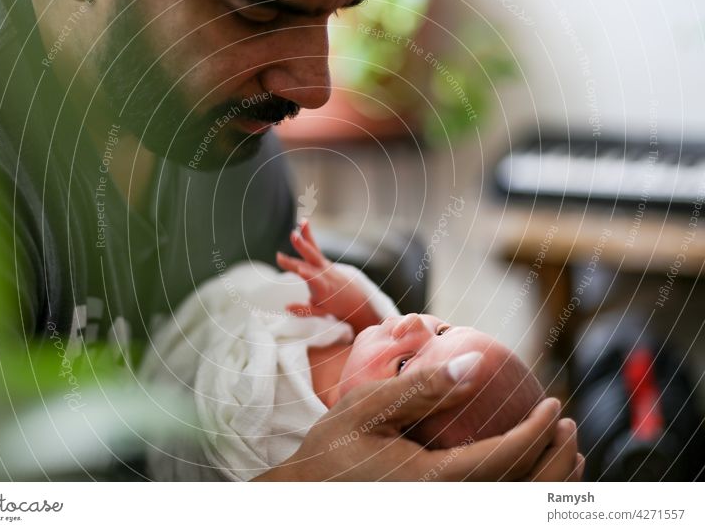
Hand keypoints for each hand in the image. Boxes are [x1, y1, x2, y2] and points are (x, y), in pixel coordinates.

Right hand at [254, 354, 578, 480]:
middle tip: (567, 424)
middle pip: (521, 491)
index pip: (505, 458)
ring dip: (548, 482)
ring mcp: (443, 511)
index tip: (554, 405)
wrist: (306, 493)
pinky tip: (530, 474)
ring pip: (512, 506)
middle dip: (554, 459)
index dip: (537, 431)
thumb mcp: (368, 406)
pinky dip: (523, 493)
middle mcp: (446, 504)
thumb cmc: (333, 447)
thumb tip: (475, 362)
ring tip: (567, 451)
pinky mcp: (437, 510)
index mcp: (434, 480)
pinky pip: (494, 505)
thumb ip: (423, 386)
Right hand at [276, 219, 380, 332]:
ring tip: (297, 227)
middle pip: (312, 260)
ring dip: (305, 238)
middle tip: (294, 236)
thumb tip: (286, 307)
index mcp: (324, 288)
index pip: (315, 281)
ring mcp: (323, 265)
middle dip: (303, 248)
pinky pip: (313, 246)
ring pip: (313, 250)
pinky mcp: (321, 260)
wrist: (351, 296)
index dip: (308, 275)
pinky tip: (303, 221)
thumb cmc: (331, 305)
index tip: (300, 270)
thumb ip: (303, 310)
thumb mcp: (319, 312)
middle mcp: (324, 273)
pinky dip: (308, 235)